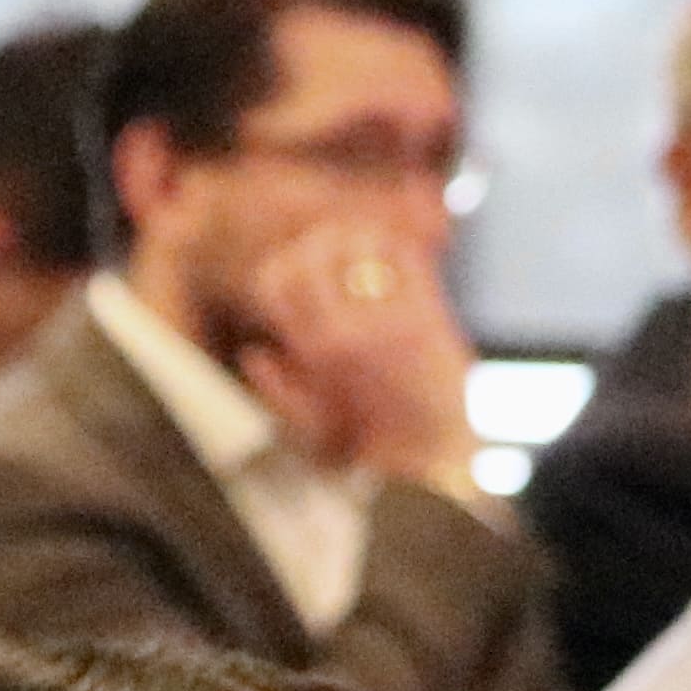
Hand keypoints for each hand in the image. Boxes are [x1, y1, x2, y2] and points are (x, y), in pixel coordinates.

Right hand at [229, 219, 480, 489]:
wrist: (436, 454)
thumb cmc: (373, 446)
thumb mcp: (311, 429)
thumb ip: (278, 392)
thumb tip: (255, 354)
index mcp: (311, 351)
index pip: (274, 278)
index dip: (281, 265)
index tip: (297, 270)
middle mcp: (344, 331)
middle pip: (312, 250)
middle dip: (318, 241)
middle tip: (333, 245)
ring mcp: (387, 321)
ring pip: (360, 243)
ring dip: (359, 236)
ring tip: (366, 243)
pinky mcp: (427, 315)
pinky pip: (407, 256)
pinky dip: (400, 244)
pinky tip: (400, 251)